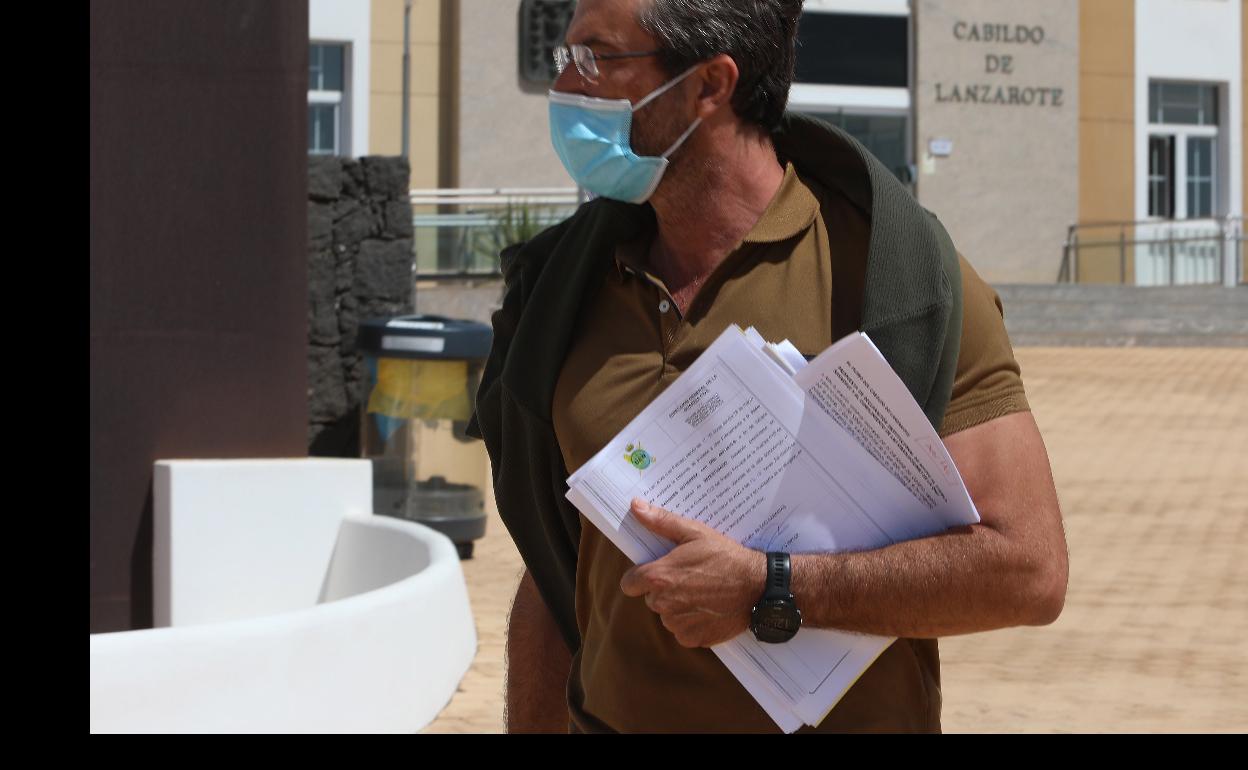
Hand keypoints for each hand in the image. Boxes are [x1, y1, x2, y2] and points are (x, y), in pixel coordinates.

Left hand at [619, 498, 766, 647]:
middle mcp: (662, 604)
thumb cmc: (725, 557)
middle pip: (650, 598)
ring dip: (677, 606)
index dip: (640, 576)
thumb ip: (661, 522)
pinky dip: (692, 622)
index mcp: (658, 577)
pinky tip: (709, 608)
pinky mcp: (692, 639)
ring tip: (702, 592)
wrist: (758, 587)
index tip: (656, 571)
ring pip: (667, 615)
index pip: (629, 583)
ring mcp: (677, 624)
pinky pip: (682, 630)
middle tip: (689, 578)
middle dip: (664, 589)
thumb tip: (635, 506)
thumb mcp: (694, 533)